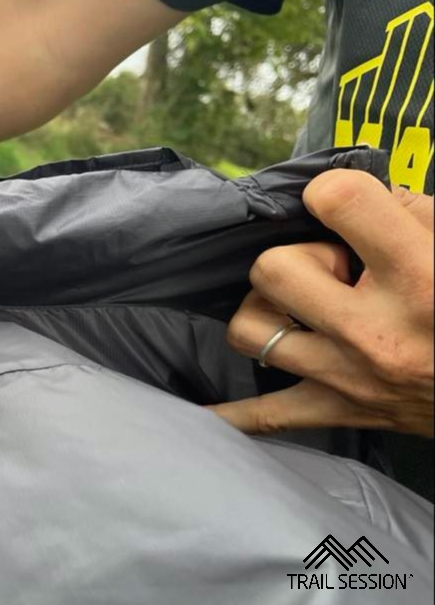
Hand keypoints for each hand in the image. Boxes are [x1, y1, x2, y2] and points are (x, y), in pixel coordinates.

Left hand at [210, 170, 433, 436]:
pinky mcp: (339, 410)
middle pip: (273, 268)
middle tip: (339, 268)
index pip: (338, 200)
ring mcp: (348, 375)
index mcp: (420, 277)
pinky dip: (232, 415)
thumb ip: (408, 212)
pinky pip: (266, 418)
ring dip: (268, 310)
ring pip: (250, 329)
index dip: (334, 193)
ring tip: (305, 308)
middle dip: (299, 257)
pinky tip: (198, 411)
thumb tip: (349, 199)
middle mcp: (376, 330)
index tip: (345, 204)